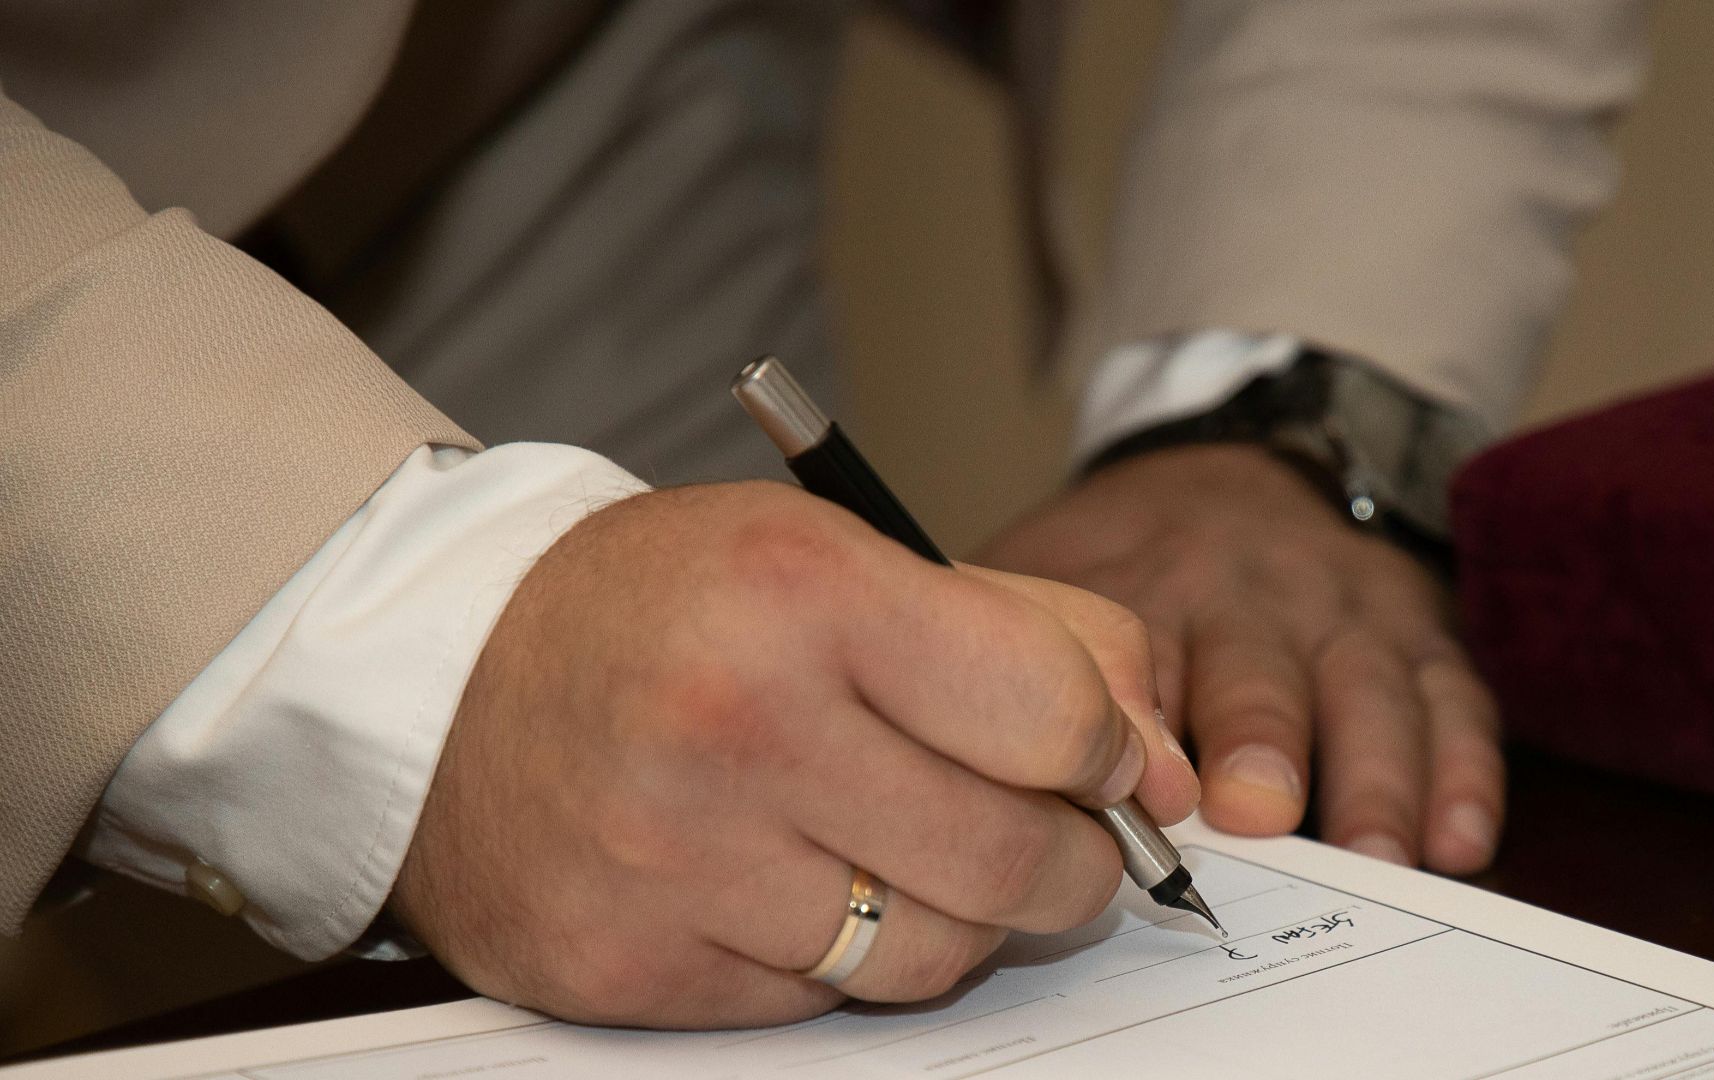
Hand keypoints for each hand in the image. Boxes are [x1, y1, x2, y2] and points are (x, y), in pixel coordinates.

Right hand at [391, 481, 1196, 1027]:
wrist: (439, 678)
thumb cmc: (668, 605)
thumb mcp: (847, 554)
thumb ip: (1036, 637)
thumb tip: (1165, 771)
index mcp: (804, 591)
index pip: (1051, 714)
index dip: (1109, 752)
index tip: (1101, 763)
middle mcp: (735, 725)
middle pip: (1010, 858)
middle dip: (1067, 863)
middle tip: (1053, 840)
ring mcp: (672, 862)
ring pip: (926, 957)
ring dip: (961, 921)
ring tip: (922, 859)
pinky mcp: (626, 969)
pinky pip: (815, 1007)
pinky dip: (840, 959)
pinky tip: (802, 890)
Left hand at [978, 444, 1501, 874]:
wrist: (1236, 464)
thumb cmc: (1126, 557)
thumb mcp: (1045, 571)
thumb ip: (1005, 649)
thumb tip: (935, 755)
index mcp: (1147, 584)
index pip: (1142, 652)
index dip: (1142, 721)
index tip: (1142, 784)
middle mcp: (1250, 596)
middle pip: (1259, 668)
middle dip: (1261, 738)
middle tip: (1256, 812)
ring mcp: (1342, 612)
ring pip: (1368, 689)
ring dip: (1375, 774)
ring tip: (1377, 852)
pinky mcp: (1416, 633)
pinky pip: (1452, 697)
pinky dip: (1463, 768)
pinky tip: (1459, 836)